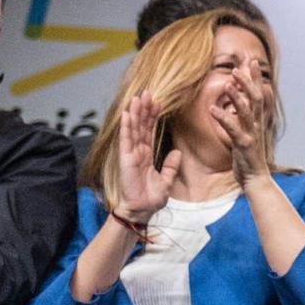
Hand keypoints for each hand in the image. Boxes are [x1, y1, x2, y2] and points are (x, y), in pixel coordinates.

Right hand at [114, 91, 179, 221]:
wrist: (142, 211)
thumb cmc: (151, 198)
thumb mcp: (166, 181)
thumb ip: (171, 166)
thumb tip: (178, 152)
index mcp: (146, 156)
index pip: (150, 131)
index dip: (152, 116)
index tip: (157, 102)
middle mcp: (137, 152)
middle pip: (141, 126)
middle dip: (144, 109)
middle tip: (147, 93)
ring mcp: (130, 155)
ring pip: (133, 129)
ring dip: (134, 113)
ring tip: (137, 97)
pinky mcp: (126, 160)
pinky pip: (126, 140)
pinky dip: (126, 127)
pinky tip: (126, 114)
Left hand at [211, 63, 273, 181]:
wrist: (257, 180)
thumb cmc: (251, 157)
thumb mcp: (252, 134)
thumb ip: (251, 117)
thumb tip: (250, 103)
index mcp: (259, 121)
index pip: (261, 94)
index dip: (256, 78)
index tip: (252, 61)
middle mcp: (257, 124)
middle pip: (256, 97)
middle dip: (249, 81)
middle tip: (238, 68)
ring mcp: (252, 134)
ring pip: (247, 110)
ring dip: (238, 95)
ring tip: (229, 82)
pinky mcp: (244, 145)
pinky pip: (233, 129)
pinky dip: (223, 118)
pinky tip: (212, 109)